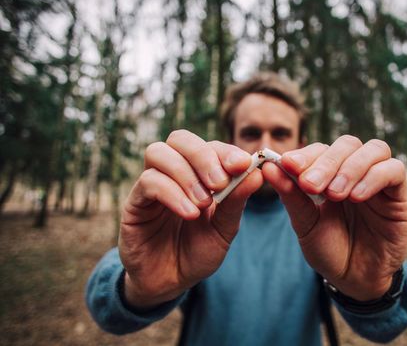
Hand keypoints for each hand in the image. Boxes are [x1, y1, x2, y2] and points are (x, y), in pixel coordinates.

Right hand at [119, 130, 262, 309]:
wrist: (171, 282)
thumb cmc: (198, 251)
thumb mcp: (224, 228)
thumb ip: (236, 200)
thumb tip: (257, 173)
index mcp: (198, 173)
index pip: (209, 146)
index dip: (226, 151)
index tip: (242, 164)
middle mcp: (173, 172)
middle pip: (180, 138)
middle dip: (203, 156)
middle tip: (220, 183)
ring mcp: (151, 185)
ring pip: (159, 152)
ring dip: (186, 174)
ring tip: (203, 203)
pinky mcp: (134, 203)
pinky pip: (148, 182)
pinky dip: (172, 193)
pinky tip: (190, 213)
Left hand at [263, 136, 406, 300]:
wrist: (354, 280)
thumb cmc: (329, 249)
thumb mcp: (305, 223)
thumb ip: (291, 195)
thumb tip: (269, 167)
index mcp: (330, 174)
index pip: (321, 149)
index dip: (306, 154)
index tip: (288, 165)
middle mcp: (355, 171)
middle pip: (347, 144)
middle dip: (326, 162)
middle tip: (310, 185)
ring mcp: (378, 180)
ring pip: (374, 149)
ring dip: (351, 168)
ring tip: (335, 194)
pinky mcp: (398, 195)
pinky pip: (394, 170)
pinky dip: (374, 178)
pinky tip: (356, 197)